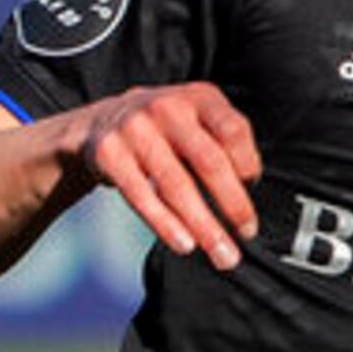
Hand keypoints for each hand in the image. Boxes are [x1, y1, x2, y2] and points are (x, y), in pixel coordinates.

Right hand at [73, 82, 259, 268]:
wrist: (99, 123)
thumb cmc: (166, 130)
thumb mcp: (199, 120)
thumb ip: (227, 146)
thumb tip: (250, 197)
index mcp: (199, 98)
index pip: (234, 131)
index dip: (249, 163)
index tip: (253, 190)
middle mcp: (167, 107)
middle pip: (209, 162)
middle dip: (233, 204)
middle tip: (246, 233)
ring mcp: (135, 129)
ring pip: (176, 184)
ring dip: (203, 225)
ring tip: (221, 253)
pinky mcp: (108, 152)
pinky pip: (141, 195)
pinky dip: (165, 224)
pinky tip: (184, 243)